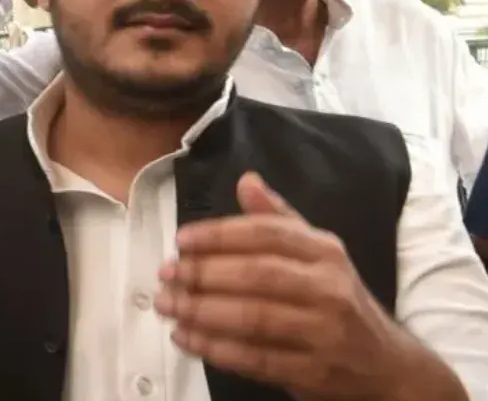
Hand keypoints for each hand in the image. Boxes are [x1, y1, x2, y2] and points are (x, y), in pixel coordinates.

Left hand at [155, 172, 409, 399]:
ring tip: (167, 306)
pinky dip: (216, 349)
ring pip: (254, 317)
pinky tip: (186, 339)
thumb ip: (278, 219)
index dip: (219, 235)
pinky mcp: (314, 371)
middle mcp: (328, 287)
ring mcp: (324, 332)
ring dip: (202, 311)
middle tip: (165, 276)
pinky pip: (257, 358)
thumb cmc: (338, 301)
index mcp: (324, 251)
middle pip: (257, 274)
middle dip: (204, 274)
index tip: (181, 241)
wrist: (387, 367)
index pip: (266, 234)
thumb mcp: (317, 253)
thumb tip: (246, 180)